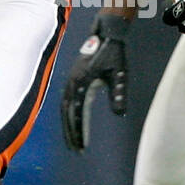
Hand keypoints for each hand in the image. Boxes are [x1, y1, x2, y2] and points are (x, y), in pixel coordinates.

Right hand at [60, 14, 129, 151]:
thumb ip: (118, 93)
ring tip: (74, 142)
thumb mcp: (119, 74)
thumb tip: (119, 114)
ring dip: (68, 126)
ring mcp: (71, 80)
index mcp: (81, 82)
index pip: (77, 113)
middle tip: (77, 151)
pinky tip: (76, 124)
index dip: (78, 131)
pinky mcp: (75, 79)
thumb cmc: (114, 54)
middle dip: (71, 133)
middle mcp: (72, 83)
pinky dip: (69, 116)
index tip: (82, 146)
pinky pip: (68, 102)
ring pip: (65, 109)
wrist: (106, 34)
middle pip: (67, 114)